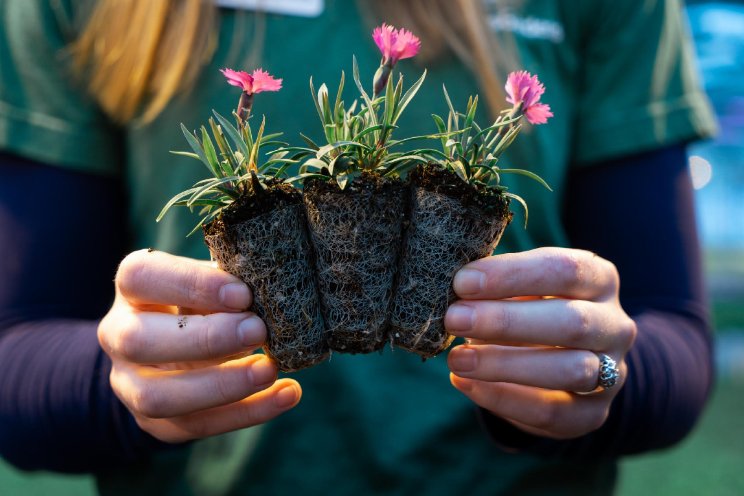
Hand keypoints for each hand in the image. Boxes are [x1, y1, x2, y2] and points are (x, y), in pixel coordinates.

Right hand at [98, 249, 300, 442]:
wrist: (178, 348)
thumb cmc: (205, 301)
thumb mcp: (212, 282)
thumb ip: (231, 284)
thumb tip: (272, 292)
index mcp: (132, 288)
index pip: (142, 278)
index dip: (192, 285)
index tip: (243, 294)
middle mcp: (119, 335)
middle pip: (139, 341)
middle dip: (206, 339)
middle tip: (258, 331)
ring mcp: (129, 384)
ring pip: (158, 396)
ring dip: (221, 385)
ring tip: (270, 370)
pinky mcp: (154, 422)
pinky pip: (196, 425)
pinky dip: (247, 412)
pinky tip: (286, 394)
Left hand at [445, 247, 635, 439]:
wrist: (563, 361)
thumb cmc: (529, 309)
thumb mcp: (521, 288)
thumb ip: (497, 286)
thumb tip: (457, 288)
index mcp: (600, 279)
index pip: (565, 270)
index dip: (513, 274)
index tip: (464, 281)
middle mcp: (614, 325)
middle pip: (572, 322)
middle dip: (506, 322)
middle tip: (455, 319)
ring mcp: (612, 372)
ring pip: (570, 370)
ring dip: (505, 364)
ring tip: (457, 359)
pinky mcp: (593, 413)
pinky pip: (552, 412)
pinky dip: (504, 399)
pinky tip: (466, 384)